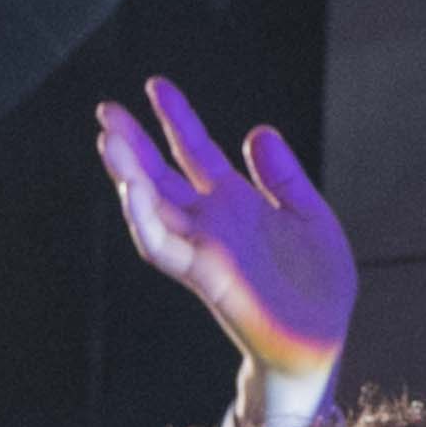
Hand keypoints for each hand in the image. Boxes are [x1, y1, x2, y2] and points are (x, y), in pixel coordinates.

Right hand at [97, 78, 352, 400]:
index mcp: (234, 205)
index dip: (175, 119)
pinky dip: (145, 221)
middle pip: (159, 177)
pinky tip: (132, 192)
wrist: (321, 341)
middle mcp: (210, 224)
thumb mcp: (308, 214)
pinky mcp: (207, 277)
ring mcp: (204, 250)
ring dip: (128, 176)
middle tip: (105, 111)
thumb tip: (257, 131)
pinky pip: (165, 248)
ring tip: (108, 141)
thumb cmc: (317, 286)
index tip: (155, 85)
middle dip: (131, 144)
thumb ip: (281, 176)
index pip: (193, 153)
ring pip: (152, 209)